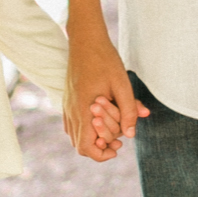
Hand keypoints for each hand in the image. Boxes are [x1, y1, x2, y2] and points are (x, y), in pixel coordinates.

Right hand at [63, 26, 143, 158]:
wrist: (86, 42)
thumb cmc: (105, 61)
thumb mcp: (122, 85)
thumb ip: (128, 110)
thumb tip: (131, 134)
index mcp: (83, 110)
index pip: (86, 147)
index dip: (102, 154)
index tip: (118, 148)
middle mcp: (71, 111)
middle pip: (80, 145)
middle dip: (101, 146)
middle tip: (120, 139)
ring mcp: (66, 106)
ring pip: (75, 136)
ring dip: (93, 137)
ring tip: (113, 129)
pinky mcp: (67, 101)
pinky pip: (72, 124)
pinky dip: (86, 128)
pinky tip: (101, 120)